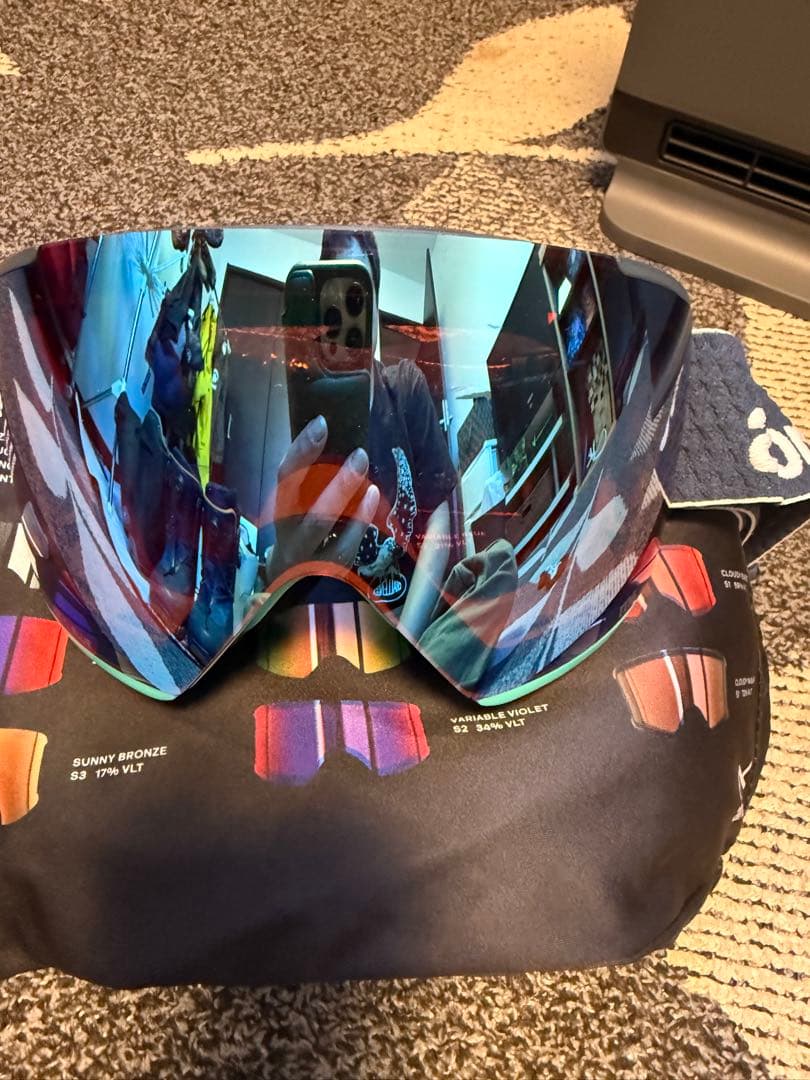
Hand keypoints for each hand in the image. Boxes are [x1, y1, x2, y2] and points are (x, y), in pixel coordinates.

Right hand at [265, 415, 379, 580]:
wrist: (293, 597)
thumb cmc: (304, 543)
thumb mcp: (302, 515)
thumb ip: (315, 489)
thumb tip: (343, 447)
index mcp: (280, 511)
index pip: (284, 476)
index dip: (300, 449)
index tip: (322, 423)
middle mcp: (286, 532)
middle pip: (293, 497)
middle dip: (318, 468)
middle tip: (355, 449)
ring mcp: (302, 555)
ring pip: (316, 523)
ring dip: (341, 492)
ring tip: (363, 464)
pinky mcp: (322, 574)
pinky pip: (341, 547)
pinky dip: (357, 522)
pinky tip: (372, 498)